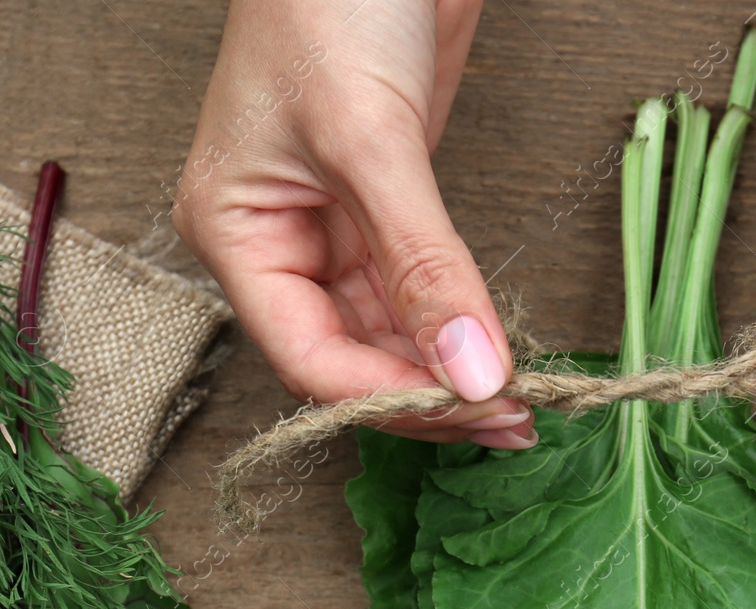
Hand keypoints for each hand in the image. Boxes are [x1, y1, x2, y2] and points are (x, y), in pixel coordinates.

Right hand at [174, 0, 535, 448]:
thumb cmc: (329, 0)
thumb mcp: (373, 141)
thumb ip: (425, 266)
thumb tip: (472, 372)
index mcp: (237, 231)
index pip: (309, 356)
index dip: (390, 397)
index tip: (473, 409)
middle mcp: (279, 243)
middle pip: (350, 357)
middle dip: (428, 394)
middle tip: (511, 420)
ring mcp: (334, 228)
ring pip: (389, 334)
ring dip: (449, 371)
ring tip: (518, 402)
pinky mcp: (386, 209)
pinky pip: (417, 294)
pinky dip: (457, 324)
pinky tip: (496, 352)